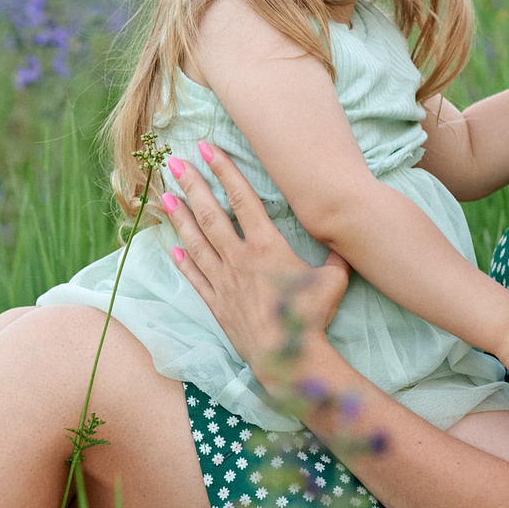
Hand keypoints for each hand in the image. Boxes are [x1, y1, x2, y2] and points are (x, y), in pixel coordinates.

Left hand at [159, 143, 348, 374]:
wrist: (288, 357)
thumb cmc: (313, 317)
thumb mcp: (334, 280)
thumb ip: (335, 254)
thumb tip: (344, 236)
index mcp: (267, 247)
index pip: (243, 200)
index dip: (226, 171)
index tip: (209, 149)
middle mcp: (240, 259)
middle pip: (211, 215)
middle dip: (193, 186)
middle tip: (175, 163)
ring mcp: (224, 282)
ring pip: (197, 243)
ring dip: (180, 219)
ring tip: (165, 197)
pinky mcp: (217, 305)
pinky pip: (195, 279)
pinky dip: (184, 263)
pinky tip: (173, 249)